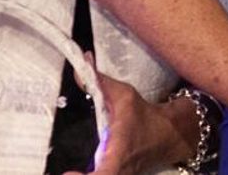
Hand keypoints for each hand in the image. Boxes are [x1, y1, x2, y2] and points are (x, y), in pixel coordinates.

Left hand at [65, 72, 191, 174]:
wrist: (169, 134)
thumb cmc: (145, 116)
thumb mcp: (124, 96)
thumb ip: (99, 82)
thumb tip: (82, 63)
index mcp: (118, 153)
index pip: (105, 174)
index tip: (68, 174)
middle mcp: (118, 170)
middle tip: (58, 174)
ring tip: (64, 173)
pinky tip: (73, 173)